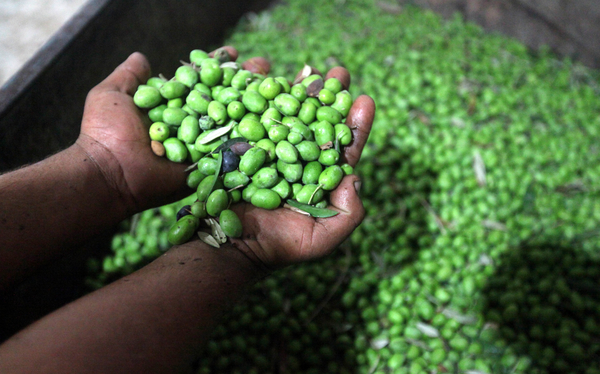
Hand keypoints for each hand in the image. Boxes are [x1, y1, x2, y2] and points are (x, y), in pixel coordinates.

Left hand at [76, 47, 269, 213]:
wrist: (110, 172)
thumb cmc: (106, 133)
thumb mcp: (112, 95)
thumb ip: (129, 77)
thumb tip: (141, 57)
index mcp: (172, 107)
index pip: (201, 81)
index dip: (217, 67)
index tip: (234, 54)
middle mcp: (190, 125)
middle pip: (222, 99)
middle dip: (245, 83)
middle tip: (265, 69)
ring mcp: (200, 147)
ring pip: (232, 123)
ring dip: (255, 106)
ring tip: (277, 89)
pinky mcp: (207, 168)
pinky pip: (231, 153)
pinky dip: (251, 140)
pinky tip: (273, 123)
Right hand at [229, 67, 375, 269]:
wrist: (233, 247)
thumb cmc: (280, 246)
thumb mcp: (322, 238)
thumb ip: (348, 214)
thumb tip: (355, 176)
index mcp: (321, 177)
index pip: (343, 147)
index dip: (356, 125)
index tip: (365, 100)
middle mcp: (299, 159)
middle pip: (319, 122)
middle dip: (331, 96)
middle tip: (339, 72)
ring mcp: (271, 149)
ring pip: (290, 114)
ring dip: (302, 89)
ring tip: (312, 68)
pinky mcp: (244, 145)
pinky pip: (256, 117)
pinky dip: (265, 98)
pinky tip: (273, 77)